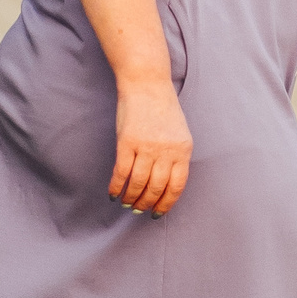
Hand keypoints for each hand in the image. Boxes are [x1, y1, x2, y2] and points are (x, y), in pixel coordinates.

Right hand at [110, 82, 192, 214]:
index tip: (158, 213)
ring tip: (126, 204)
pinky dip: (116, 186)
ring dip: (131, 198)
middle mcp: (167, 151)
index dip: (167, 203)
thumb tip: (166, 184)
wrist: (147, 84)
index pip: (177, 186)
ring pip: (138, 183)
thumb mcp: (179, 133)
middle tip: (139, 211)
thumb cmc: (163, 109)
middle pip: (157, 188)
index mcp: (183, 150)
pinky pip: (121, 172)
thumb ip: (176, 156)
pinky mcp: (126, 142)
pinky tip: (113, 194)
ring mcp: (146, 147)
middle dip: (147, 204)